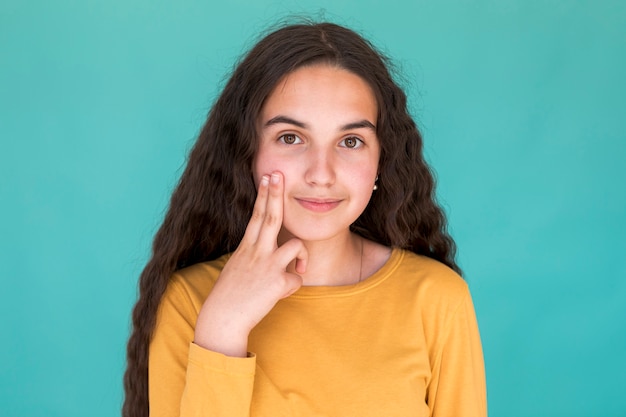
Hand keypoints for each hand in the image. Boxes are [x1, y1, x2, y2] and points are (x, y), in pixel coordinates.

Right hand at [194, 172, 306, 356]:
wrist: (223, 318)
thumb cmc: (230, 295)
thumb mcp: (238, 268)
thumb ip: (254, 257)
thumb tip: (270, 256)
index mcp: (247, 247)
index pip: (257, 215)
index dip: (264, 195)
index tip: (268, 177)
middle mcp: (257, 252)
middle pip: (271, 217)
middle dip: (276, 194)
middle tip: (280, 175)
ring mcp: (267, 265)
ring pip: (296, 245)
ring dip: (302, 257)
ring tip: (297, 269)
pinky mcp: (277, 282)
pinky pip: (298, 279)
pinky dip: (293, 286)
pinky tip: (281, 294)